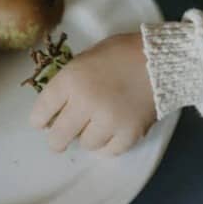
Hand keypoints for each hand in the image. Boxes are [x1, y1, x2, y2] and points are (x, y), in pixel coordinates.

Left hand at [29, 32, 156, 155]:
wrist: (162, 59)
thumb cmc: (123, 52)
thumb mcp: (89, 57)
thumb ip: (71, 80)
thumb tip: (55, 108)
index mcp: (72, 79)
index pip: (42, 111)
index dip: (40, 119)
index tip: (43, 123)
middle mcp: (86, 102)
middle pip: (58, 137)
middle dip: (58, 137)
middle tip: (64, 134)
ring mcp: (108, 120)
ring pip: (85, 144)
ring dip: (89, 135)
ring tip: (99, 122)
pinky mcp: (129, 133)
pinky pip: (109, 151)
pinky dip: (109, 143)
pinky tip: (113, 130)